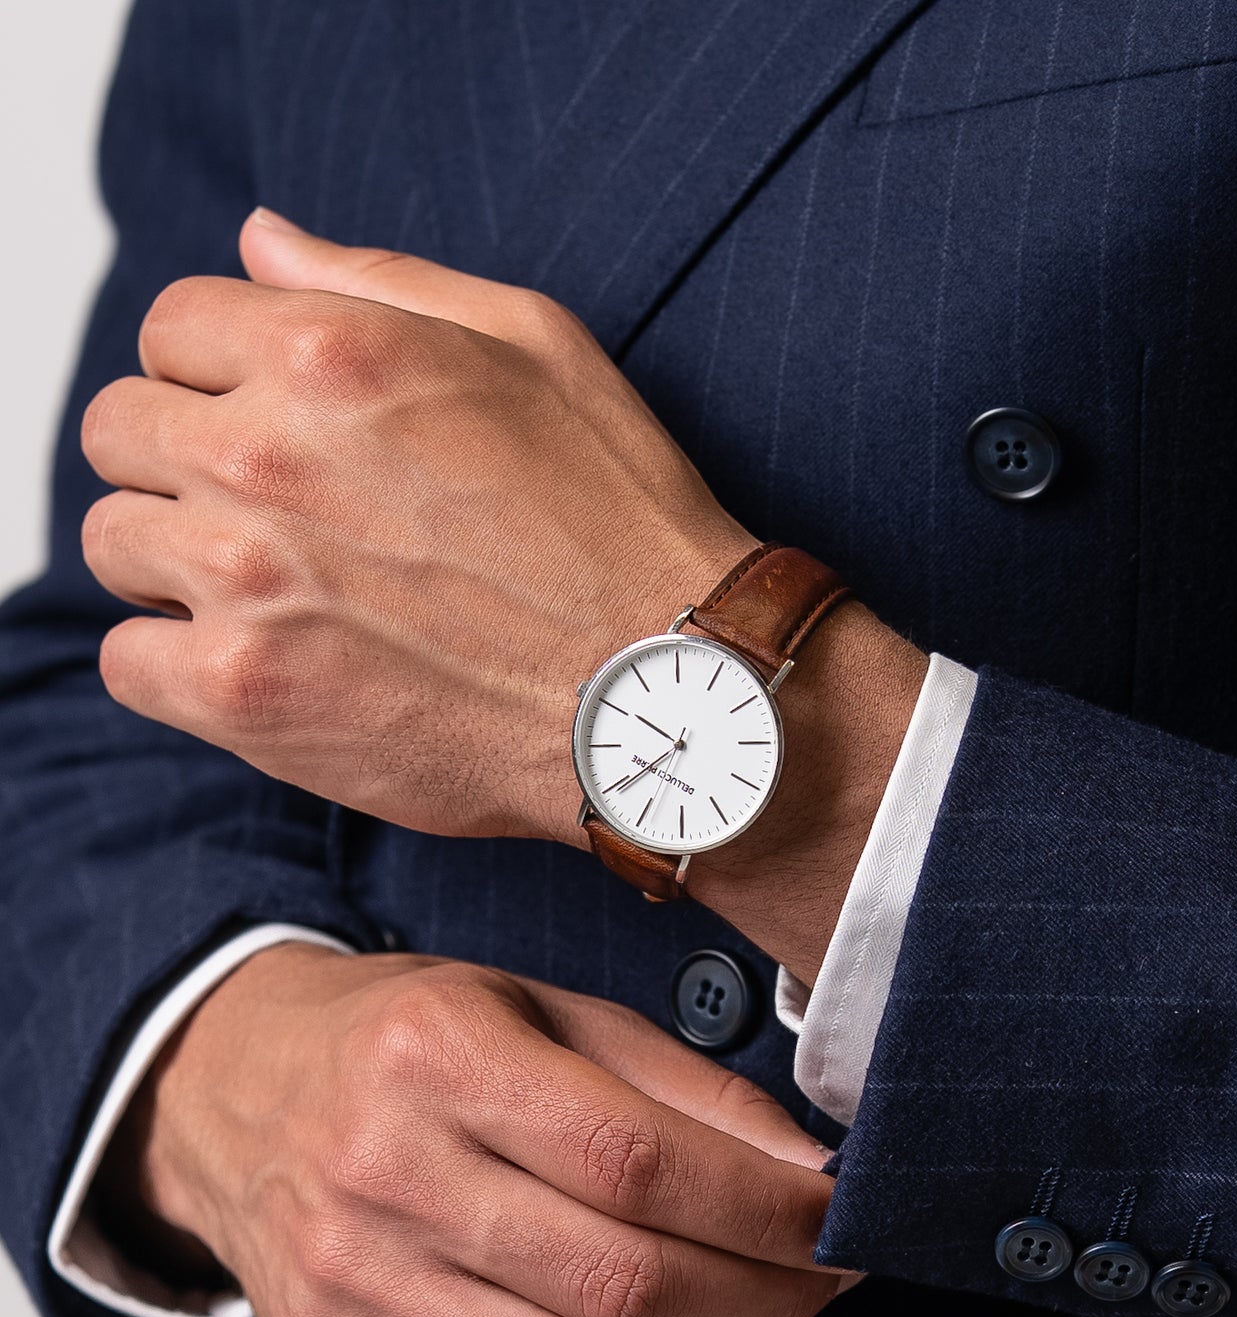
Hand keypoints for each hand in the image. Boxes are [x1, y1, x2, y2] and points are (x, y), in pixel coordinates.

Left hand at [81, 212, 927, 981]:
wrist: (662, 693)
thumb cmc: (618, 524)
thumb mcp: (534, 347)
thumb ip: (380, 280)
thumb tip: (260, 242)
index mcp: (330, 351)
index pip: (172, 326)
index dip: (217, 374)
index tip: (265, 423)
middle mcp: (268, 453)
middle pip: (122, 429)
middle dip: (182, 461)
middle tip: (265, 513)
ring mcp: (245, 579)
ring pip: (115, 543)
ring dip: (174, 562)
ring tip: (268, 595)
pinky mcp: (245, 693)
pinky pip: (128, 663)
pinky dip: (174, 665)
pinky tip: (257, 664)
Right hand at [107, 945, 847, 1316]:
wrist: (237, 1097)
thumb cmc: (415, 1043)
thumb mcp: (544, 1010)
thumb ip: (680, 1086)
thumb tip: (806, 1172)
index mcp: (440, 1056)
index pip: (636, 1161)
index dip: (763, 1209)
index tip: (835, 1222)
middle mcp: (382, 1174)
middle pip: (618, 1283)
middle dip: (759, 1297)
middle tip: (813, 1281)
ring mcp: (350, 1286)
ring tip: (725, 1316)